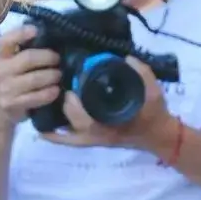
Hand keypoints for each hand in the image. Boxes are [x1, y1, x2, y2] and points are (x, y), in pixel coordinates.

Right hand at [0, 25, 63, 126]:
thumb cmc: (9, 82)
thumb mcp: (9, 64)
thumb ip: (22, 52)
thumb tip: (49, 39)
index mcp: (0, 56)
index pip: (6, 40)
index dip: (21, 33)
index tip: (35, 30)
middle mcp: (1, 70)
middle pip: (28, 58)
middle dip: (48, 57)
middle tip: (58, 59)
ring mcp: (6, 88)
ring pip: (35, 79)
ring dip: (52, 76)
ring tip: (59, 75)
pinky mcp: (14, 103)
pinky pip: (37, 97)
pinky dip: (49, 93)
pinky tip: (56, 90)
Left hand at [44, 58, 172, 153]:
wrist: (158, 134)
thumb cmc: (154, 113)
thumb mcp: (153, 91)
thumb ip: (141, 73)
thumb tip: (124, 57)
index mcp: (110, 123)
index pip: (85, 117)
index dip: (75, 102)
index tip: (74, 86)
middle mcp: (98, 134)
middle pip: (73, 121)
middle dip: (66, 104)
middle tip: (67, 88)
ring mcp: (93, 140)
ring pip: (67, 134)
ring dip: (55, 120)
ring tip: (48, 103)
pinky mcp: (91, 141)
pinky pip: (69, 142)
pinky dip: (55, 136)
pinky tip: (42, 128)